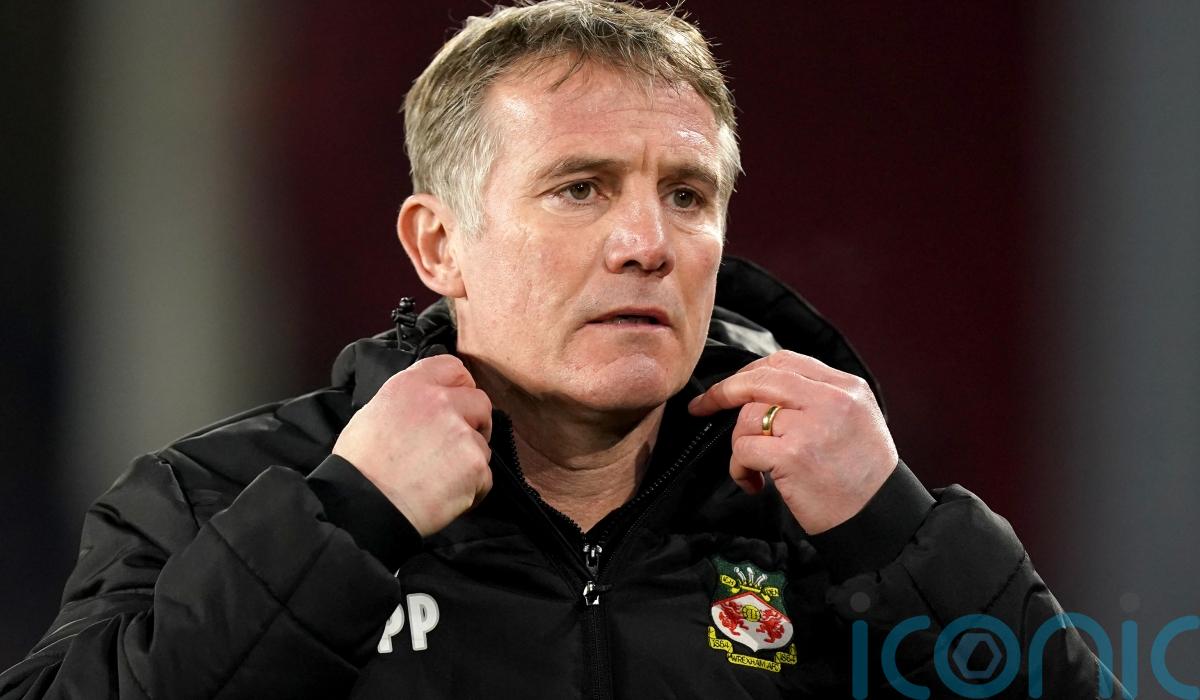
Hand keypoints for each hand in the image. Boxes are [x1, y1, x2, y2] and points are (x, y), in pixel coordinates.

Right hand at [333, 354, 492, 536]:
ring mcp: (461, 432)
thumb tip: (422, 408)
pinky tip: (445, 497)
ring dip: (469, 461)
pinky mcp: (475, 464)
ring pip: (482, 444)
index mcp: (411, 386)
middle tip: (454, 447)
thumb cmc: (360, 468)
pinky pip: (484, 477)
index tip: (458, 403)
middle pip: (480, 402)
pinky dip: (471, 490)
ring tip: (439, 480)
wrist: (365, 506)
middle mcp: (440, 402)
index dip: (460, 386)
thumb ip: (406, 403)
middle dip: (474, 423)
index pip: (452, 367)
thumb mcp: (372, 415)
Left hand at [688, 350, 897, 533]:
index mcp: (847, 388)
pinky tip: (754, 483)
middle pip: (761, 379)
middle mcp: (832, 401)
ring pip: (748, 416)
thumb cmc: (861, 478)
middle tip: (704, 406)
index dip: (750, 372)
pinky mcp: (793, 456)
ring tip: (754, 468)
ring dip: (739, 444)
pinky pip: (744, 449)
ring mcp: (812, 426)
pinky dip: (739, 468)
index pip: (786, 362)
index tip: (729, 386)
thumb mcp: (857, 420)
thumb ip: (819, 398)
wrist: (878, 519)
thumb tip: (764, 390)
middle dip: (724, 391)